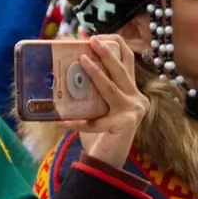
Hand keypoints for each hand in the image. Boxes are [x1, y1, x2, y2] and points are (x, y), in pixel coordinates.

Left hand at [61, 36, 146, 165]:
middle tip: (91, 39)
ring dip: (95, 73)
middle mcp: (136, 97)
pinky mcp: (125, 125)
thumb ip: (91, 89)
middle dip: (106, 52)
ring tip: (81, 60)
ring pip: (111, 88)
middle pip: (121, 69)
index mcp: (131, 89)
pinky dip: (77, 122)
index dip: (115, 45)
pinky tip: (61, 121)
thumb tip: (68, 65)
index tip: (96, 36)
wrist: (106, 161)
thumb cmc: (98, 131)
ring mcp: (133, 111)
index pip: (128, 60)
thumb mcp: (97, 105)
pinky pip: (96, 121)